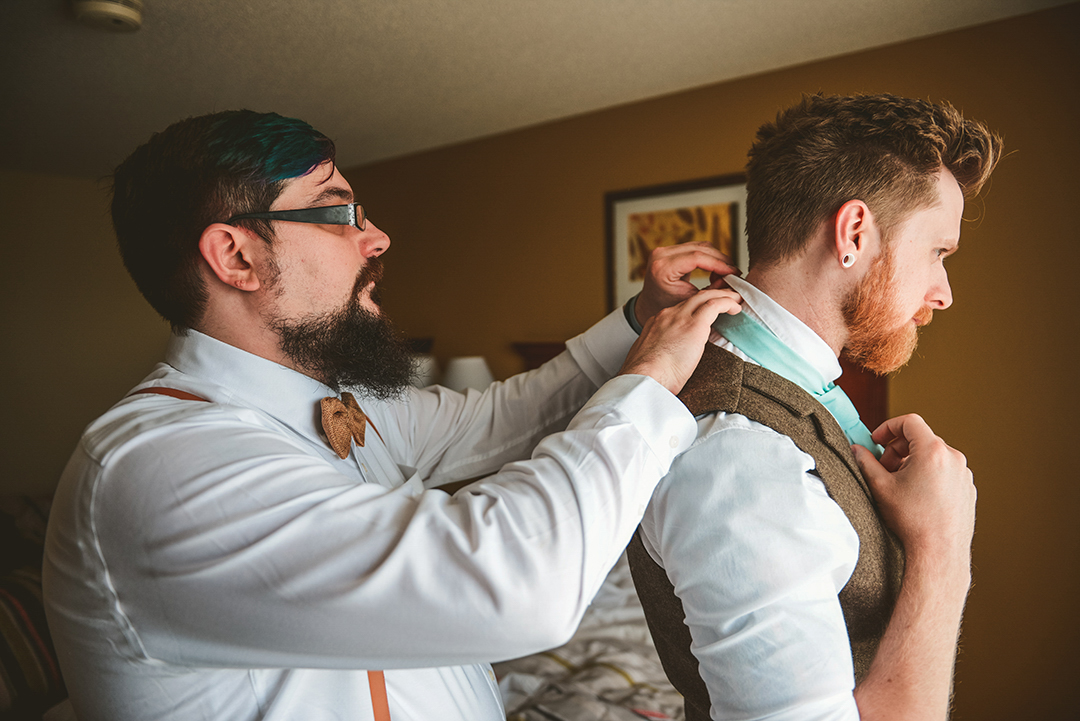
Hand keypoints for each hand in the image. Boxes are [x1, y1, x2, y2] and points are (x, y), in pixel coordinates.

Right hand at [619, 288, 741, 394]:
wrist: (644, 379)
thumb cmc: (647, 378)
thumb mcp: (649, 360)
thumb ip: (660, 354)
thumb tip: (669, 361)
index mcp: (655, 324)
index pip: (679, 310)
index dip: (695, 309)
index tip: (705, 313)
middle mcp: (667, 315)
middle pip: (693, 299)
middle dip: (711, 296)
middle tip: (726, 298)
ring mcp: (680, 317)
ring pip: (705, 296)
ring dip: (723, 297)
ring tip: (735, 300)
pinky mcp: (695, 324)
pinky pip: (715, 305)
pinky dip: (727, 303)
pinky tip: (736, 308)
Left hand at [635, 243, 739, 326]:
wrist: (651, 304)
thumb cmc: (668, 306)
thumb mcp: (691, 300)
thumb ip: (711, 291)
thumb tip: (733, 282)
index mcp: (662, 268)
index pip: (696, 258)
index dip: (718, 264)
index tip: (734, 273)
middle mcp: (661, 254)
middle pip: (700, 248)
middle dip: (721, 260)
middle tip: (734, 274)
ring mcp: (664, 249)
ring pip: (700, 246)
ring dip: (717, 258)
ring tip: (726, 275)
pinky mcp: (670, 249)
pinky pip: (696, 247)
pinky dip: (709, 257)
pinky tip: (716, 271)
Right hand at [852, 414, 975, 563]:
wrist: (939, 551)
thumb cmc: (911, 520)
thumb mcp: (880, 486)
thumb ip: (865, 462)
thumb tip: (856, 450)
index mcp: (932, 451)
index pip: (909, 422)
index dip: (888, 427)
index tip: (877, 441)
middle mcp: (953, 458)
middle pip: (921, 438)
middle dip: (898, 449)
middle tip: (884, 467)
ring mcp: (963, 474)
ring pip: (934, 455)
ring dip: (913, 462)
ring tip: (900, 484)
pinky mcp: (968, 488)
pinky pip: (946, 471)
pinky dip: (929, 474)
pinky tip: (917, 495)